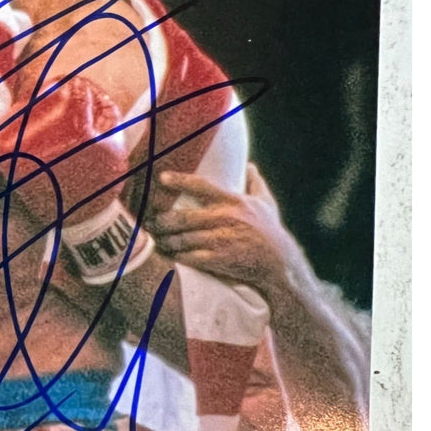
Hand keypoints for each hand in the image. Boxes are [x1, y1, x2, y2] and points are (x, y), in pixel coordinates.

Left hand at [149, 164, 298, 297]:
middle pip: (183, 217)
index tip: (162, 178)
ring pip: (182, 238)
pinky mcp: (219, 260)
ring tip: (154, 238)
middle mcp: (226, 219)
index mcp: (234, 202)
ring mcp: (222, 240)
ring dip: (165, 239)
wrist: (281, 265)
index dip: (180, 181)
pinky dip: (176, 256)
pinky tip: (167, 255)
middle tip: (149, 220)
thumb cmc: (271, 232)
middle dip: (162, 220)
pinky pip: (189, 257)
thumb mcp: (266, 205)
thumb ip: (256, 184)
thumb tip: (250, 165)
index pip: (202, 186)